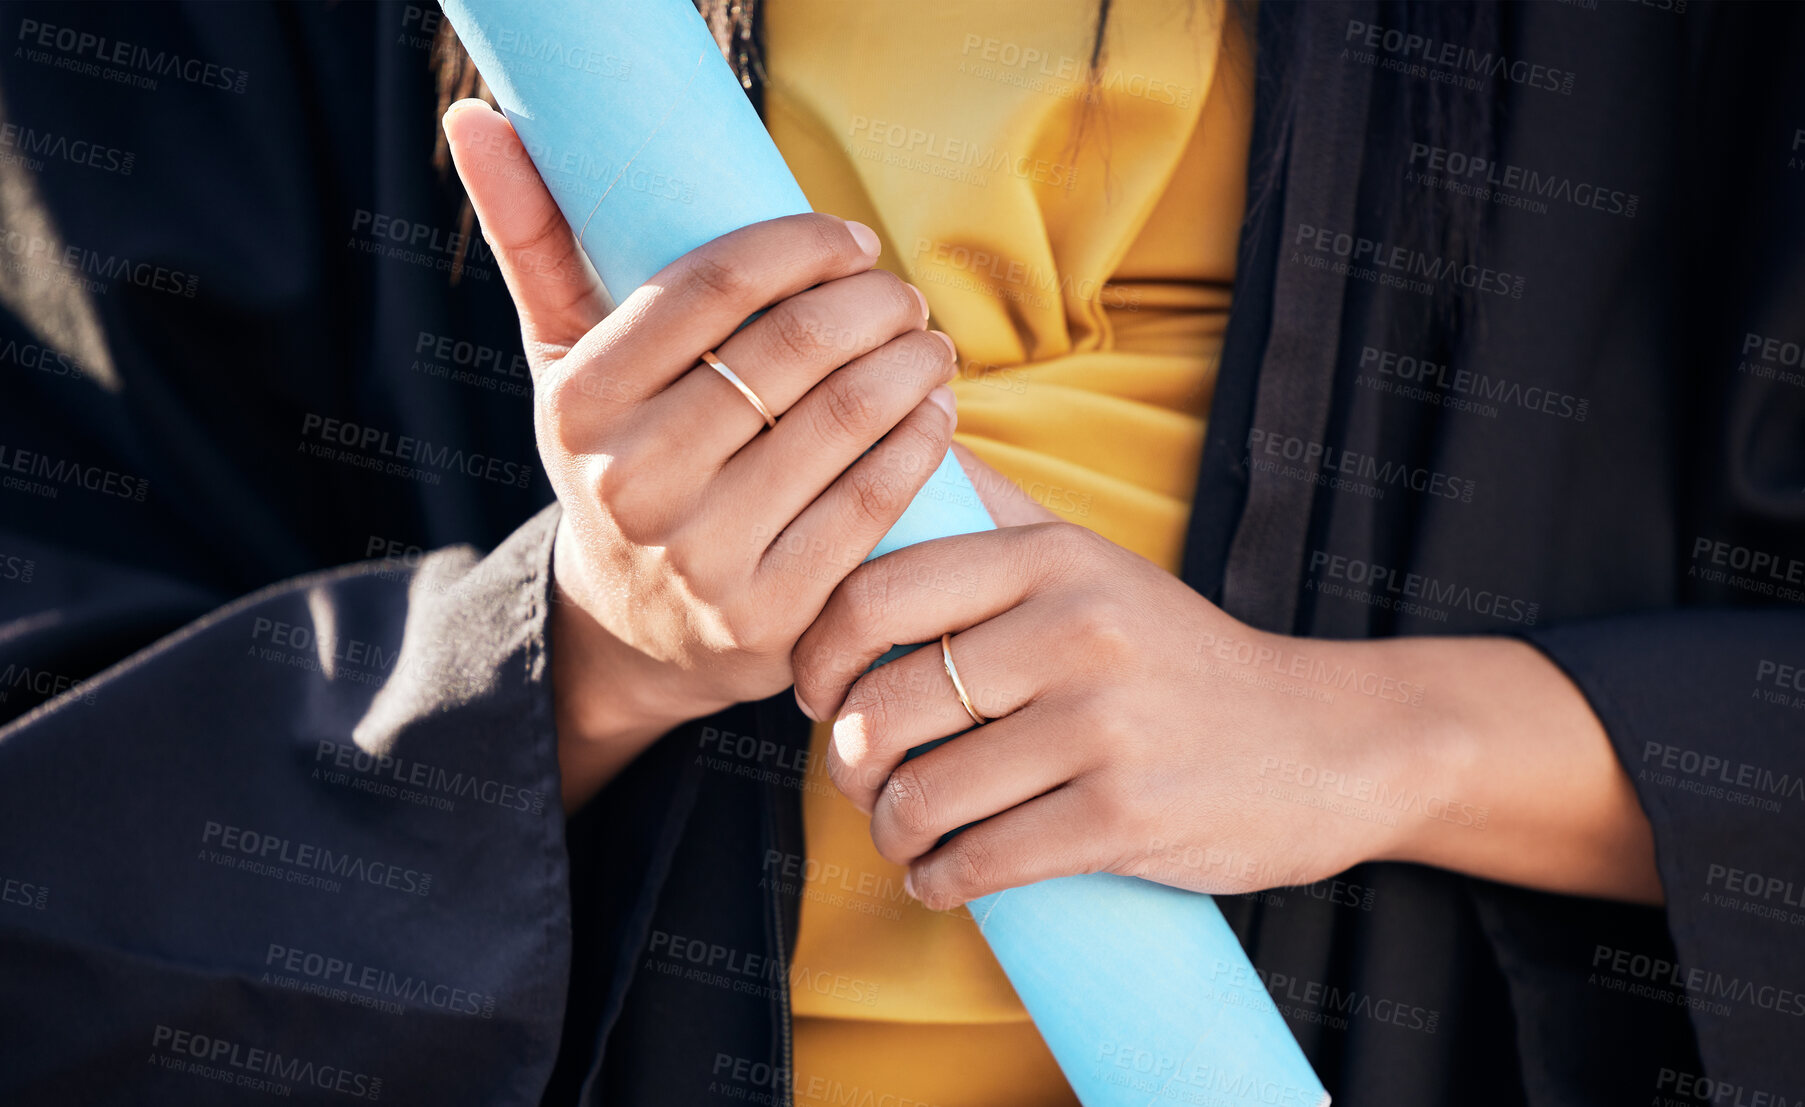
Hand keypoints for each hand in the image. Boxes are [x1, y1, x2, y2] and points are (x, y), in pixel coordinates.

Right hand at [443, 100, 959, 809]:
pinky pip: (873, 504)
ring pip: (846, 421)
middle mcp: (634, 483)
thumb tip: (478, 117)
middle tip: (902, 296)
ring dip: (912, 363)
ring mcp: (704, 557)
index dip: (804, 246)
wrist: (634, 632)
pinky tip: (935, 412)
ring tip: (928, 343)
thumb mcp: (566, 366)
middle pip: (793, 350)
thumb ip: (536, 243)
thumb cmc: (620, 462)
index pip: (714, 284)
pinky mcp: (772, 617)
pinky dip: (921, 442)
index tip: (853, 241)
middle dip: (874, 304)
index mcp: (582, 403)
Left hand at [792, 456, 1661, 908]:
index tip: (815, 692)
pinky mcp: (1126, 818)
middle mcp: (1076, 629)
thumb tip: (906, 436)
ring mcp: (1104, 726)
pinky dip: (938, 880)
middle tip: (857, 778)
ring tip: (900, 831)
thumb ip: (997, 510)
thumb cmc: (1176, 655)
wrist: (1322, 741)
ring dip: (889, 829)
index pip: (874, 595)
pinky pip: (981, 860)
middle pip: (884, 706)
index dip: (814, 656)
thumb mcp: (1097, 561)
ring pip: (924, 795)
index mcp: (1053, 559)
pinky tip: (938, 877)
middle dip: (846, 761)